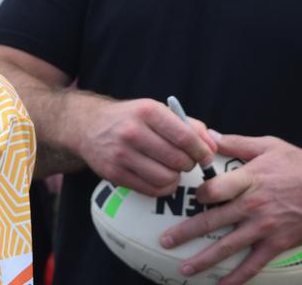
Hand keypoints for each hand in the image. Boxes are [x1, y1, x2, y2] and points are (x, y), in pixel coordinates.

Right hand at [72, 95, 215, 195]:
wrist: (89, 125)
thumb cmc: (131, 118)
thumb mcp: (157, 111)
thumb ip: (189, 125)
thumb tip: (213, 146)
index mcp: (147, 111)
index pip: (185, 136)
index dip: (202, 150)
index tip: (206, 156)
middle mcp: (133, 132)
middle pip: (178, 160)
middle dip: (189, 164)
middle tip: (186, 161)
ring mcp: (121, 154)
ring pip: (166, 179)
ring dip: (176, 178)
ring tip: (172, 169)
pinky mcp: (114, 174)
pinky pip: (151, 190)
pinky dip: (163, 188)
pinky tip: (160, 177)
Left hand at [158, 132, 301, 284]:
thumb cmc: (298, 164)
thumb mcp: (268, 145)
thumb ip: (236, 143)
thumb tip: (208, 135)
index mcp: (250, 179)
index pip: (216, 188)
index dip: (200, 194)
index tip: (191, 196)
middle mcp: (254, 205)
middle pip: (214, 220)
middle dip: (187, 232)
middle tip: (166, 241)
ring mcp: (265, 227)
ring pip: (229, 246)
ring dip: (205, 260)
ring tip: (185, 269)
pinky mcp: (277, 244)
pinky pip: (253, 265)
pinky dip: (237, 278)